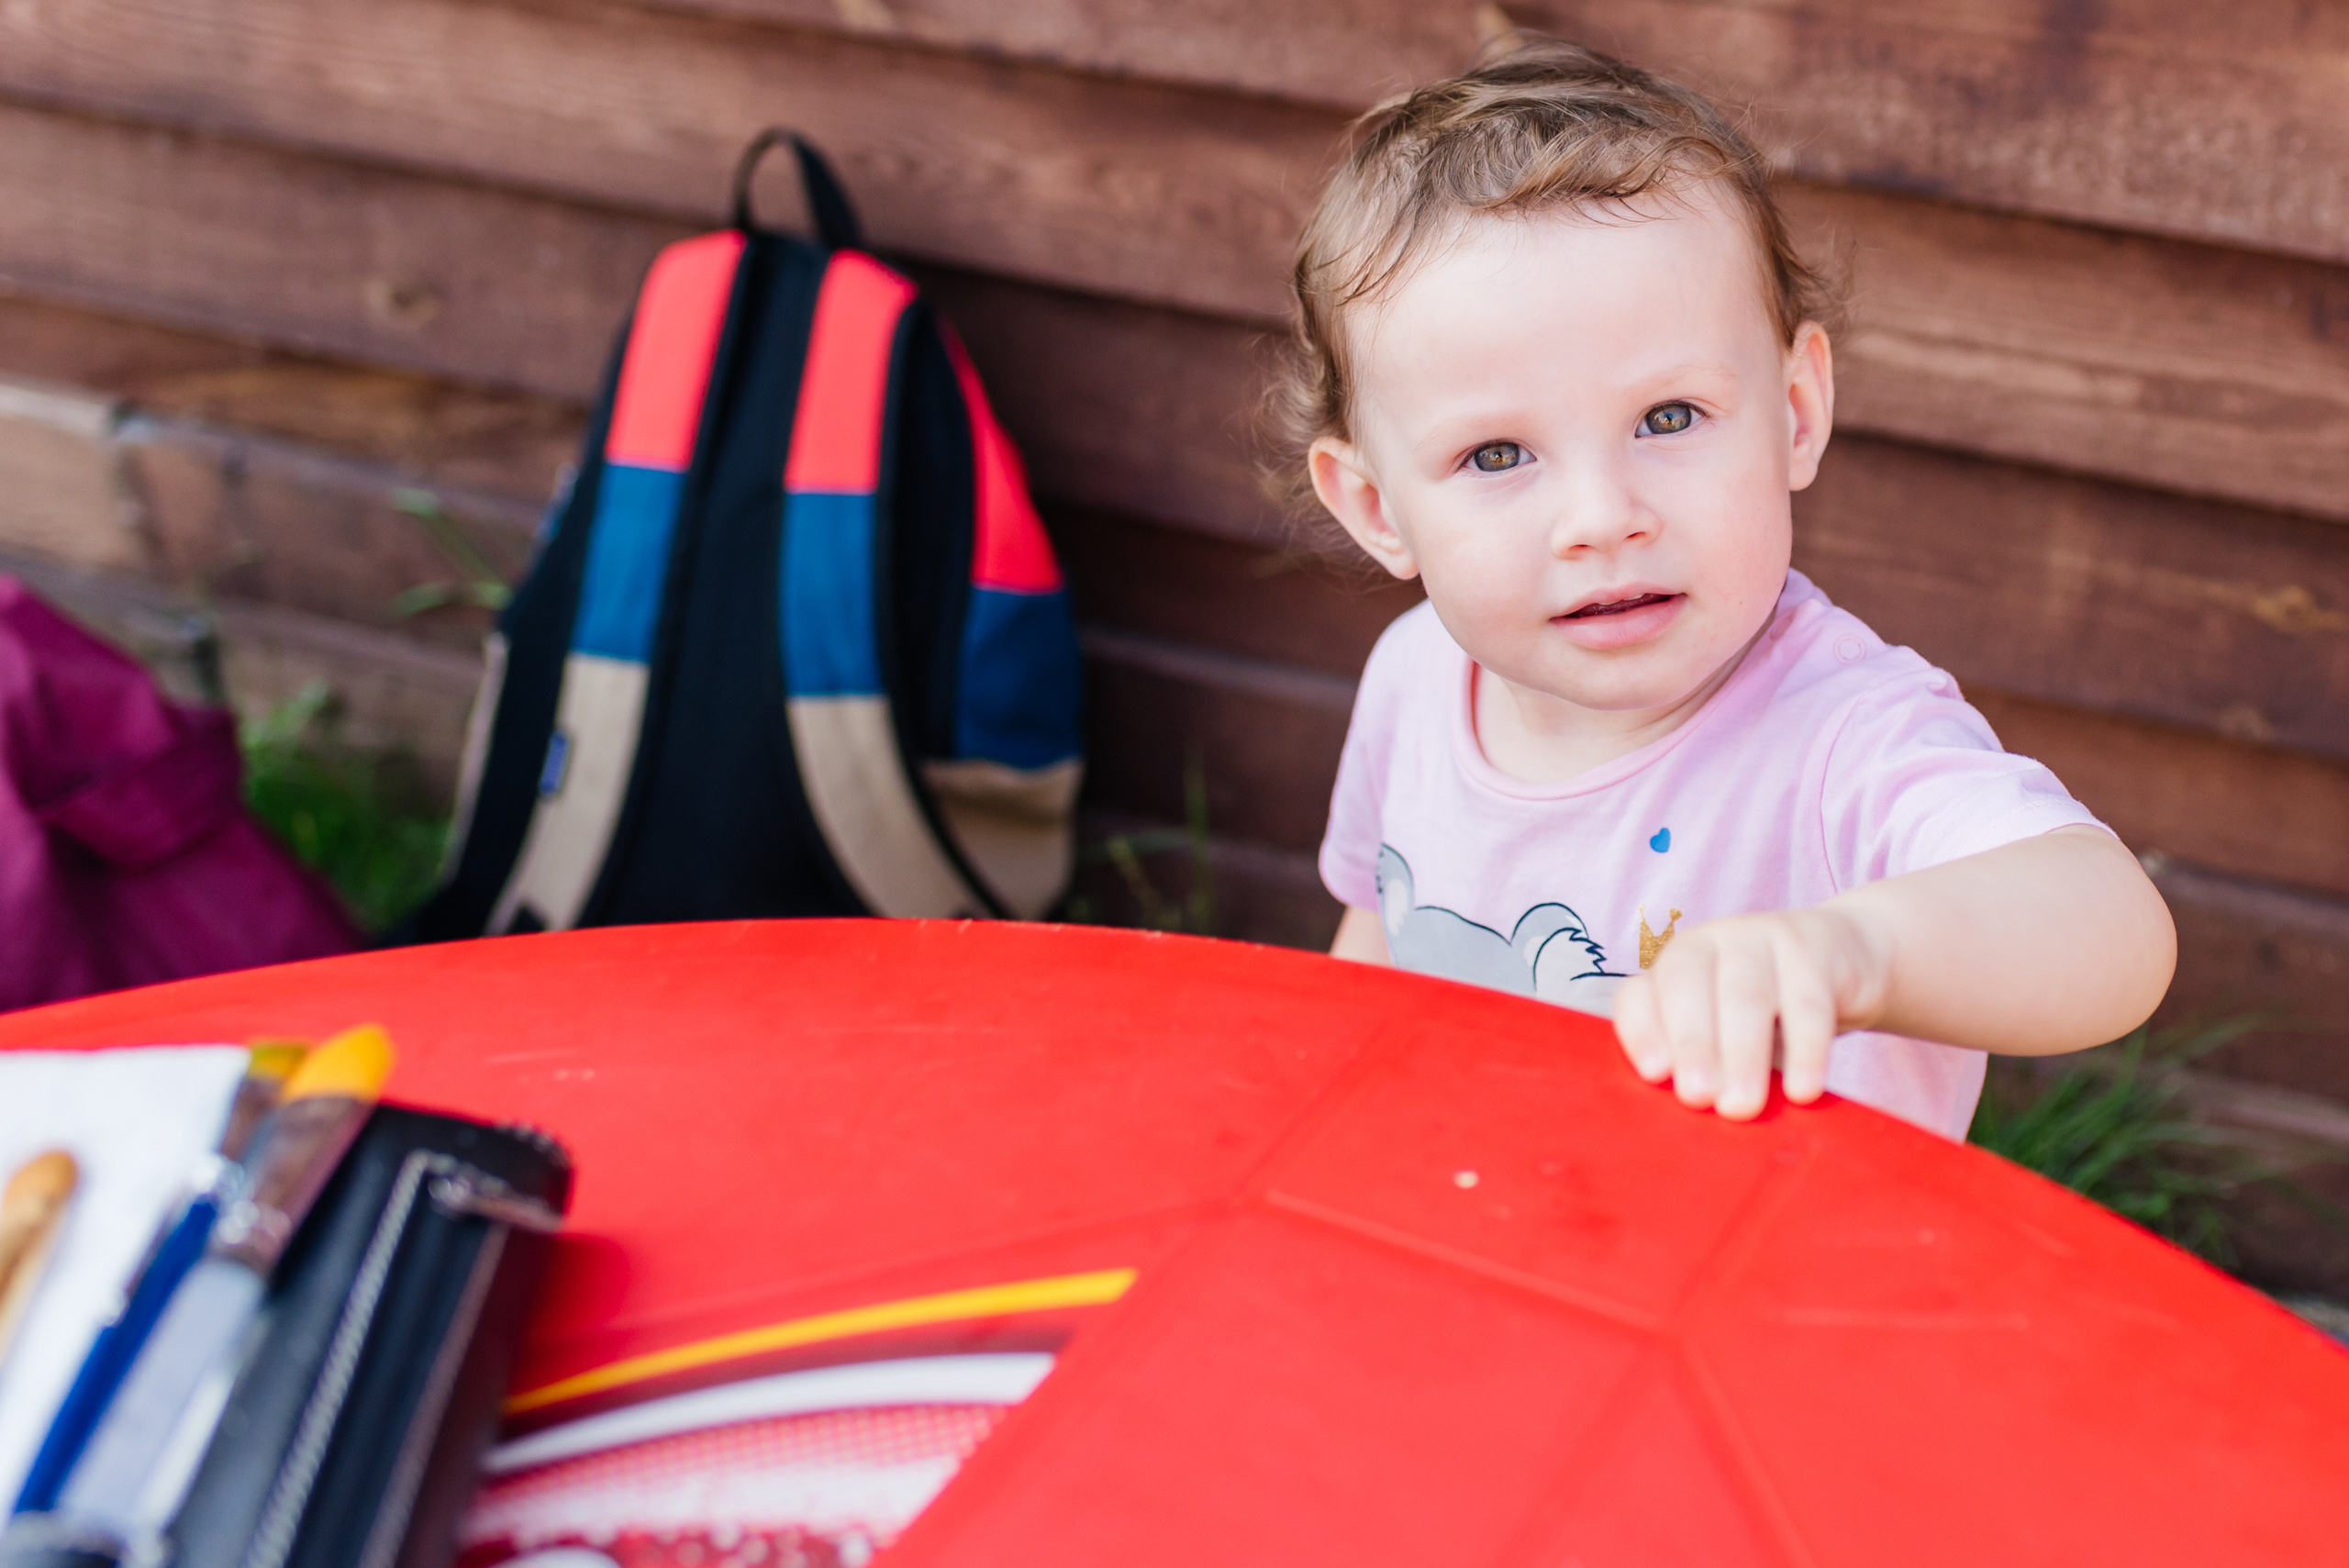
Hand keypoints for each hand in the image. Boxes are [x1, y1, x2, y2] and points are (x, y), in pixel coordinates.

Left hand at [1611, 906, 1890, 1119]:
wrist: (1843, 956)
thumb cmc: (1769, 1009)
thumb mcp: (1725, 1029)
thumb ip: (1700, 1063)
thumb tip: (1690, 1113)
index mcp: (1674, 967)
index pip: (1640, 994)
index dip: (1641, 1032)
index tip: (1653, 1075)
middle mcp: (1710, 944)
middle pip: (1688, 988)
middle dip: (1691, 1045)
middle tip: (1696, 1096)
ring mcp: (1761, 938)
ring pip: (1747, 996)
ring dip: (1741, 1054)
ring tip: (1741, 1106)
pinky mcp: (1816, 949)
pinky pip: (1809, 1003)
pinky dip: (1805, 1051)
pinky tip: (1802, 1091)